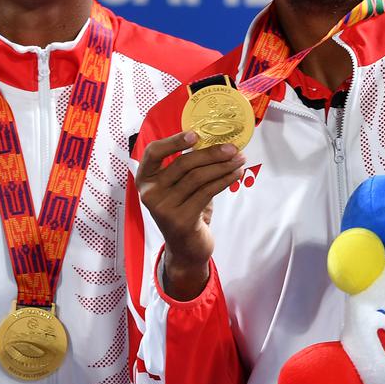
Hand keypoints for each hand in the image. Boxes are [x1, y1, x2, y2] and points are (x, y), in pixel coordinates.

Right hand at [136, 130, 245, 299]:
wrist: (185, 248)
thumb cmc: (184, 210)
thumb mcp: (178, 187)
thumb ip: (186, 167)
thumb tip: (215, 141)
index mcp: (145, 179)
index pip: (153, 152)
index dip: (174, 141)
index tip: (196, 135)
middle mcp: (150, 193)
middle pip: (183, 164)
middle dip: (211, 153)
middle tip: (232, 148)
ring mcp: (164, 208)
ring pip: (198, 177)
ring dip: (222, 166)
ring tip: (239, 160)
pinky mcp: (181, 219)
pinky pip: (207, 192)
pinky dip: (224, 180)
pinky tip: (236, 174)